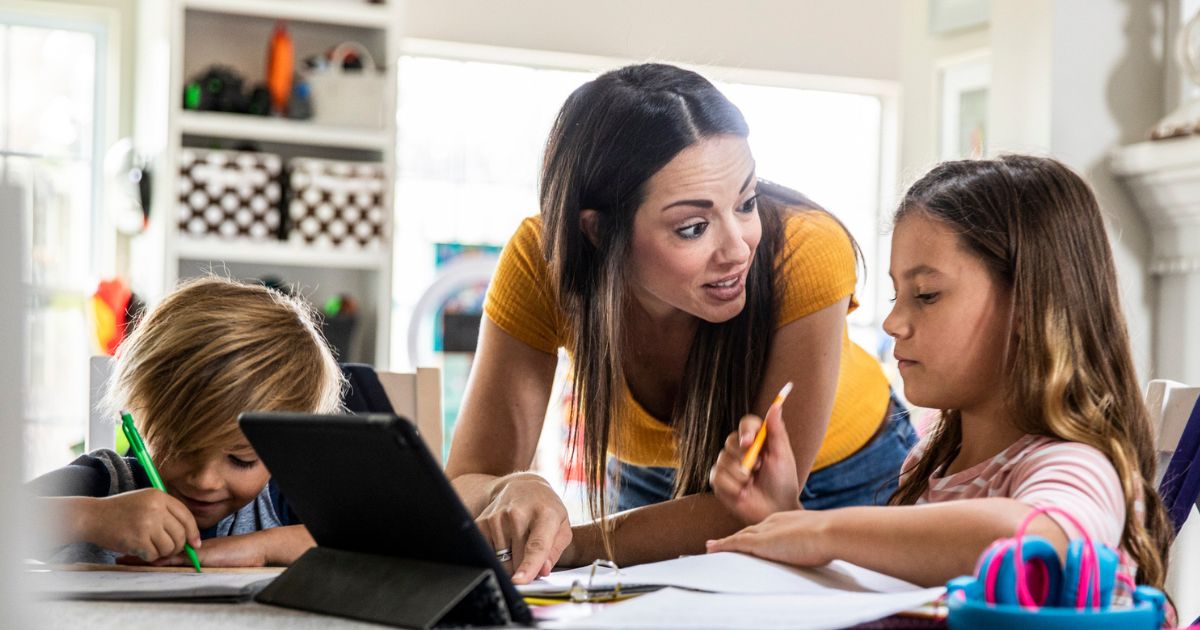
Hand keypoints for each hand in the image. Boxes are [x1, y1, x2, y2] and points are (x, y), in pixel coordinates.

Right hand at [86, 489, 200, 561]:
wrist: (92, 516)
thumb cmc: (118, 511)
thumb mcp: (144, 501)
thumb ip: (165, 512)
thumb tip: (188, 533)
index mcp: (159, 496)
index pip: (186, 516)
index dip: (193, 532)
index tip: (195, 543)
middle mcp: (156, 508)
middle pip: (180, 534)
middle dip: (177, 546)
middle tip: (168, 550)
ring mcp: (147, 523)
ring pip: (169, 546)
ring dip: (162, 553)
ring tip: (150, 548)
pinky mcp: (138, 538)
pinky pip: (154, 555)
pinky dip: (149, 557)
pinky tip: (139, 550)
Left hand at [120, 526, 315, 567]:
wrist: (255, 549)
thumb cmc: (238, 557)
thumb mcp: (213, 562)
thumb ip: (196, 562)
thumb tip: (177, 563)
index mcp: (191, 552)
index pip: (164, 552)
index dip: (145, 552)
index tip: (127, 555)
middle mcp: (190, 550)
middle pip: (159, 551)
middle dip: (139, 554)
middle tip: (118, 557)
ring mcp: (194, 553)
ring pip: (165, 553)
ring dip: (145, 556)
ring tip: (125, 559)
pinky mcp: (201, 556)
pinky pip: (179, 558)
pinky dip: (164, 559)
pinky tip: (152, 560)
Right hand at [476, 473, 571, 583]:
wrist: (521, 487)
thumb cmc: (545, 510)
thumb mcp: (562, 527)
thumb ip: (554, 552)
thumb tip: (542, 571)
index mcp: (545, 514)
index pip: (536, 545)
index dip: (528, 566)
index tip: (520, 581)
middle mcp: (518, 513)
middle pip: (517, 560)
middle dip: (524, 567)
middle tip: (530, 554)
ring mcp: (497, 517)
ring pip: (501, 560)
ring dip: (510, 561)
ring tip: (517, 542)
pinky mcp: (482, 522)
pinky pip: (487, 554)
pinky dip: (496, 556)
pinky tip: (505, 541)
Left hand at [705, 509, 834, 566]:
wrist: (831, 531)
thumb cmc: (833, 536)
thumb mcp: (820, 538)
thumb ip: (815, 543)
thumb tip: (824, 551)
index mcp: (787, 520)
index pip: (764, 528)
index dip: (753, 534)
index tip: (746, 538)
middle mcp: (772, 522)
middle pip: (748, 531)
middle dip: (735, 537)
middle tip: (722, 542)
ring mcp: (766, 531)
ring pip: (739, 537)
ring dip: (725, 543)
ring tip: (711, 547)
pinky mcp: (761, 542)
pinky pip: (735, 543)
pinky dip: (722, 546)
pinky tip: (711, 549)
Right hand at [708, 405, 800, 524]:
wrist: (776, 510)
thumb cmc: (783, 482)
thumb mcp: (783, 455)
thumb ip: (777, 430)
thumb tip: (777, 404)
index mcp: (756, 440)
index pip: (746, 423)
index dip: (746, 430)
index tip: (749, 441)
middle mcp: (739, 450)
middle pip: (731, 440)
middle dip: (745, 456)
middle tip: (759, 468)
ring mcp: (726, 465)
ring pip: (723, 460)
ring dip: (742, 475)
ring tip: (753, 483)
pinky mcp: (718, 481)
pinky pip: (717, 477)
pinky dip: (733, 486)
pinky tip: (743, 493)